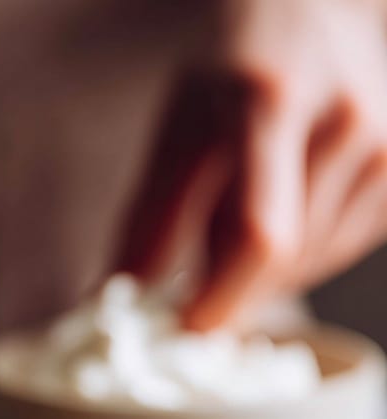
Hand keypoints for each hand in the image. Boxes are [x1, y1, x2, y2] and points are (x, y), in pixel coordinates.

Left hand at [116, 0, 386, 329]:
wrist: (316, 5)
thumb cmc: (232, 68)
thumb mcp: (176, 128)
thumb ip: (149, 218)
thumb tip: (112, 301)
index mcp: (269, 103)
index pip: (257, 236)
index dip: (220, 300)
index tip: (182, 331)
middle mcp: (342, 121)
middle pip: (285, 261)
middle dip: (231, 294)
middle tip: (193, 299)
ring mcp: (383, 144)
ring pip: (311, 264)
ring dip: (262, 276)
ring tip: (236, 228)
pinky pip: (341, 250)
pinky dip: (300, 258)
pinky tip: (282, 218)